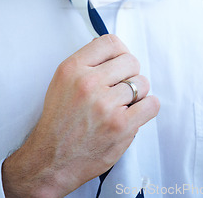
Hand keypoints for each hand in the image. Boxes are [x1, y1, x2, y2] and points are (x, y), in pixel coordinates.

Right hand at [2, 34, 159, 197]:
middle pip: (131, 61)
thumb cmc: (60, 121)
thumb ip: (87, 62)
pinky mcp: (120, 126)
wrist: (51, 160)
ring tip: (122, 105)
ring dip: (137, 94)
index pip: (110, 42)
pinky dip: (146, 108)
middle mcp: (88, 83)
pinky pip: (151, 104)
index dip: (120, 51)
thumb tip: (113, 48)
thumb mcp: (62, 81)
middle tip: (119, 88)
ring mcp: (105, 105)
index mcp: (73, 68)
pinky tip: (134, 114)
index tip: (119, 62)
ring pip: (143, 83)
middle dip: (129, 74)